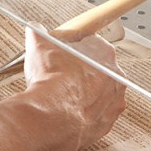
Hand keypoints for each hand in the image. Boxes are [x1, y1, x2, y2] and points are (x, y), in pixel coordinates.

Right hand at [24, 24, 125, 150]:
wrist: (51, 114)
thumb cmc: (51, 78)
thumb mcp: (38, 44)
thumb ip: (38, 32)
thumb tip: (34, 28)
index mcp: (103, 52)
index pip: (90, 43)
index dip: (73, 47)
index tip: (62, 53)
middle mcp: (116, 75)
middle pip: (97, 68)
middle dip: (81, 70)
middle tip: (60, 74)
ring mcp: (114, 100)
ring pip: (99, 92)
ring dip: (85, 92)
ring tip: (62, 94)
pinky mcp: (108, 121)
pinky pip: (97, 113)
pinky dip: (85, 112)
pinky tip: (68, 110)